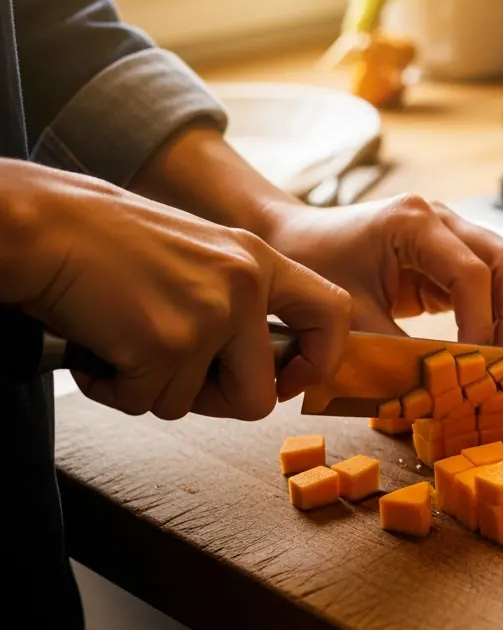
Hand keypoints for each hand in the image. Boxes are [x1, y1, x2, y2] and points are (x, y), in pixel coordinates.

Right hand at [0, 160, 351, 419]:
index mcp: (258, 260)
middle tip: (169, 376)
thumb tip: (262, 369)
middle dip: (213, 403)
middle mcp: (244, 286)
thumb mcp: (197, 253)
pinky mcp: (165, 345)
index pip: (332, 313)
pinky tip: (96, 350)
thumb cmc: (107, 242)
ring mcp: (209, 316)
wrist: (44, 225)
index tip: (289, 379)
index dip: (319, 360)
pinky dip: (114, 389)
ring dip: (151, 390)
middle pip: (261, 395)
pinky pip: (146, 403)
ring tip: (120, 343)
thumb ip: (236, 299)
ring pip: (192, 404)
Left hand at [262, 195, 502, 347]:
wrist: (294, 241)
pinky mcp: (451, 253)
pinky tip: (489, 344)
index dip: (481, 322)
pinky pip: (492, 280)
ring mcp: (451, 231)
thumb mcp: (348, 313)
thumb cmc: (313, 266)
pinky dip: (497, 312)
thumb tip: (435, 387)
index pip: (470, 273)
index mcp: (412, 223)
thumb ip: (392, 349)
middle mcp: (441, 219)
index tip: (474, 362)